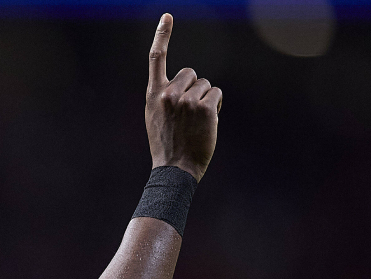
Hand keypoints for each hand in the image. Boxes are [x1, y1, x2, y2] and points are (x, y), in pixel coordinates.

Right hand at [144, 14, 220, 181]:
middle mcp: (168, 94)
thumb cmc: (167, 145)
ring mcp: (187, 101)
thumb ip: (166, 97)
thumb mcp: (156, 117)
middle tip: (189, 113)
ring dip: (206, 99)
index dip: (162, 35)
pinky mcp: (204, 108)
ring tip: (196, 122)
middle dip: (195, 88)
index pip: (156, 59)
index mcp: (154, 95)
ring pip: (206, 84)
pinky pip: (216, 94)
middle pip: (191, 73)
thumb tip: (188, 83)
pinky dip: (215, 105)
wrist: (174, 170)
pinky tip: (207, 123)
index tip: (168, 16)